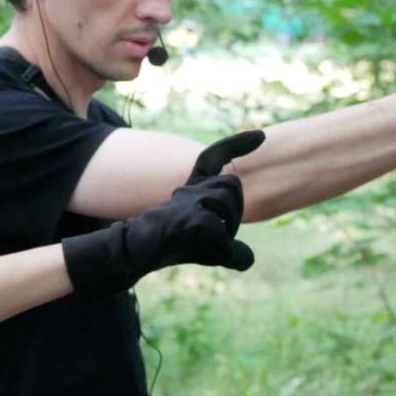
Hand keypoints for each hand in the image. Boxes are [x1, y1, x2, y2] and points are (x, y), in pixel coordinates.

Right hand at [62, 131, 261, 295]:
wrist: (135, 252)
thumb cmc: (171, 248)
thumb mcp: (206, 248)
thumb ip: (228, 249)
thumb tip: (246, 258)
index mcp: (193, 188)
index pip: (211, 158)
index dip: (234, 144)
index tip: (260, 136)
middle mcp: (189, 188)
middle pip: (231, 185)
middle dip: (233, 212)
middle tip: (214, 235)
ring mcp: (186, 200)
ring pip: (227, 207)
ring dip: (225, 231)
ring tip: (202, 242)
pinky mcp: (185, 217)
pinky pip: (218, 232)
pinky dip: (218, 250)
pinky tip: (199, 252)